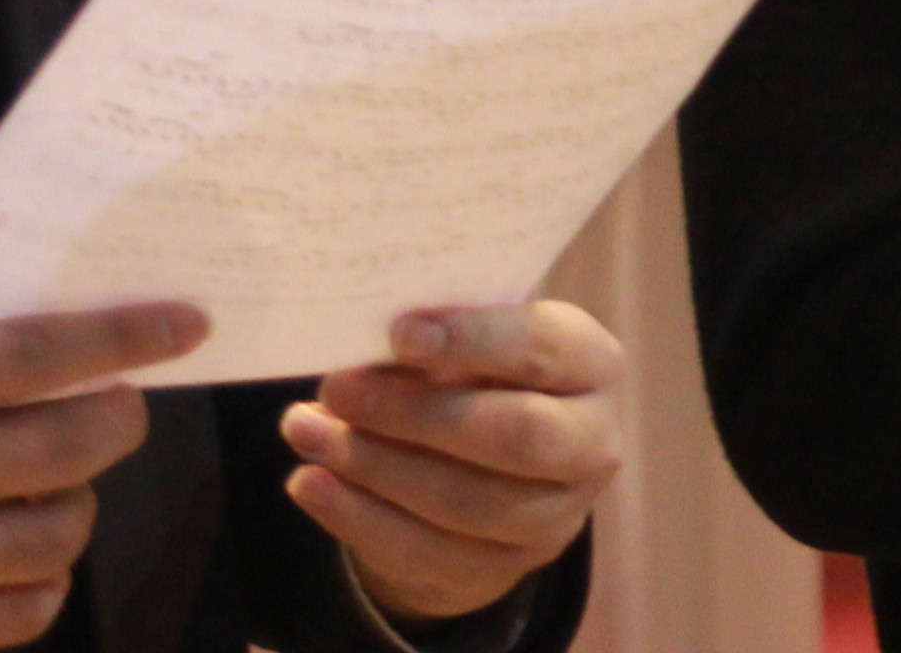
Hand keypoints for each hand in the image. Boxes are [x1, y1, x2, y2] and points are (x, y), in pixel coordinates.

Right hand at [0, 304, 203, 646]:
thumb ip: (3, 346)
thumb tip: (83, 289)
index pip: (32, 356)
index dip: (117, 336)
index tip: (193, 324)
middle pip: (66, 448)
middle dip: (113, 427)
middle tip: (118, 410)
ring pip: (63, 531)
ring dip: (77, 509)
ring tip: (49, 490)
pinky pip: (33, 607)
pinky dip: (46, 587)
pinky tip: (29, 561)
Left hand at [283, 299, 620, 634]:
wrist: (495, 472)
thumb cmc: (482, 380)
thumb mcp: (477, 345)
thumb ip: (442, 339)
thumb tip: (380, 345)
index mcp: (593, 367)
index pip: (545, 350)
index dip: (475, 339)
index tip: (399, 332)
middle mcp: (593, 444)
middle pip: (517, 434)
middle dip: (417, 412)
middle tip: (338, 387)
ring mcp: (554, 516)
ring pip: (467, 501)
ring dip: (375, 465)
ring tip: (306, 431)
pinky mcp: (503, 567)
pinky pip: (425, 551)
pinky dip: (356, 516)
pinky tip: (309, 484)